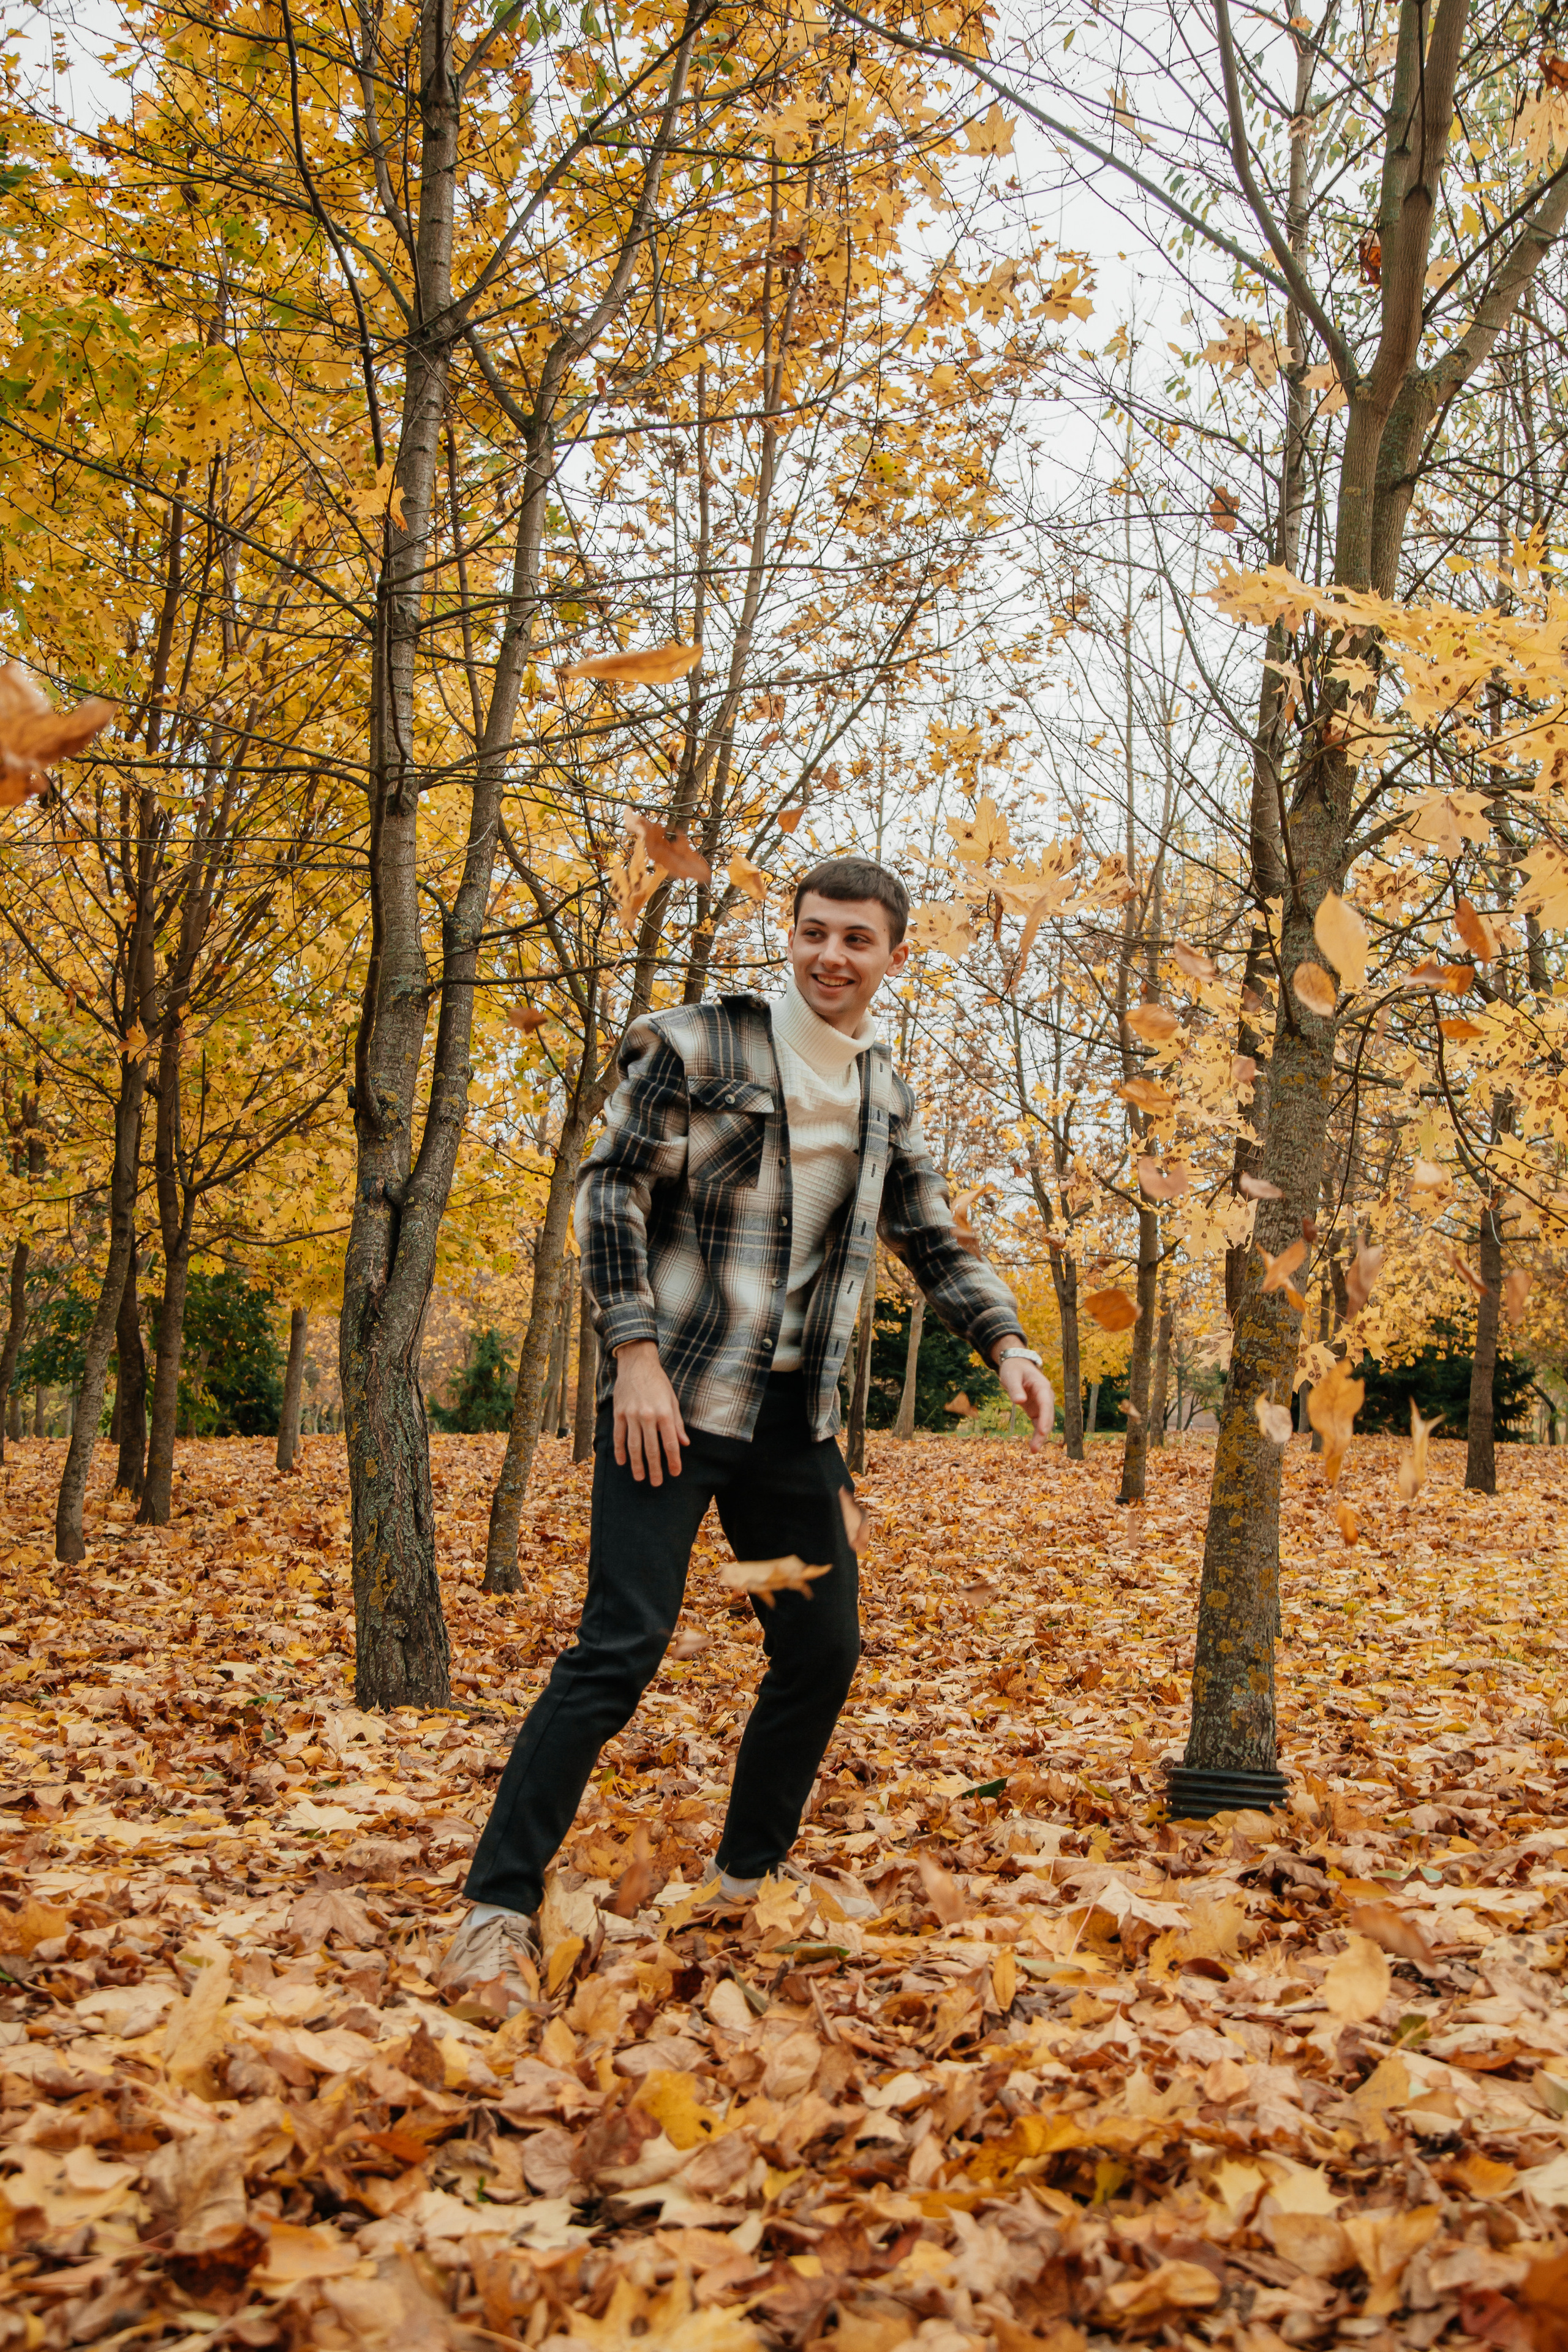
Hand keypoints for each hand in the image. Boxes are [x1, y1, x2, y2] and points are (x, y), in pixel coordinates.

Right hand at [613, 1341, 688, 1485]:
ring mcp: (631, 1415)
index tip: (675, 1473)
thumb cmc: (658, 1382)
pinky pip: (618, 1436)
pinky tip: (622, 1462)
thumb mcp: (672, 1400)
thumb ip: (678, 1423)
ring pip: (634, 1446)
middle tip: (657, 1483)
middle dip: (655, 1468)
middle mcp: (647, 1416)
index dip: (673, 1460)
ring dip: (637, 1464)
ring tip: (640, 1477)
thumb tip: (685, 1444)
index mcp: (664, 1413)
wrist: (636, 1363)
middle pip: (651, 1448)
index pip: (670, 1443)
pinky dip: (620, 1450)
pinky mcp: (618, 1413)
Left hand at [993, 1339, 1054, 1453]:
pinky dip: (1037, 1433)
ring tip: (1033, 1450)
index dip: (1045, 1418)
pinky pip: (1039, 1423)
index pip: (1046, 1404)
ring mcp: (1042, 1404)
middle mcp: (1046, 1396)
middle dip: (1043, 1432)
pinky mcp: (1036, 1410)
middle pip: (1048, 1416)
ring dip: (1040, 1436)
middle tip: (1034, 1448)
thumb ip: (1015, 1388)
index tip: (1043, 1431)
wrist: (1016, 1365)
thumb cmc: (1014, 1369)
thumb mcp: (1011, 1376)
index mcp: (1042, 1386)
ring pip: (1045, 1422)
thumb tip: (1020, 1402)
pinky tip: (1033, 1445)